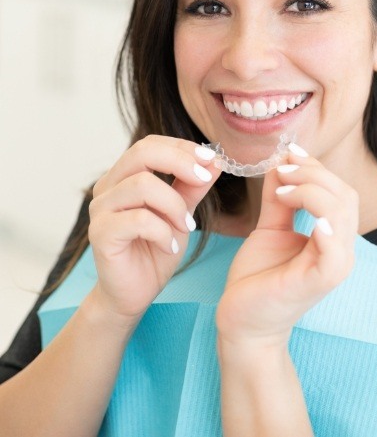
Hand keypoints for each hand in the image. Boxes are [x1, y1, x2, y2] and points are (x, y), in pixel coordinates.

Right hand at [88, 135, 220, 322]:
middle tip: (204, 179)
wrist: (134, 293)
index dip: (182, 147)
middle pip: (142, 153)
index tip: (211, 159)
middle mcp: (108, 186)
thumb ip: (193, 187)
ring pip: (142, 185)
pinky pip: (138, 220)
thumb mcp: (181, 213)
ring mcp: (101, 209)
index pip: (151, 144)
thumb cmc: (155, 250)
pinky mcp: (100, 233)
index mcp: (125, 176)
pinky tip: (171, 247)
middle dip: (180, 162)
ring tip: (187, 227)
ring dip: (174, 205)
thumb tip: (215, 161)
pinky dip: (163, 232)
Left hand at [216, 148, 356, 345]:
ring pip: (341, 212)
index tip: (288, 153)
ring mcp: (335, 266)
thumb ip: (279, 198)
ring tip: (282, 190)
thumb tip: (283, 161)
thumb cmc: (258, 277)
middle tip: (282, 169)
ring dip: (311, 190)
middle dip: (313, 173)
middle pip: (345, 196)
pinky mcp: (321, 280)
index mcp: (333, 237)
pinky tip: (301, 208)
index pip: (339, 191)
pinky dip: (324, 222)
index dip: (316, 167)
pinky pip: (334, 248)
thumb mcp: (270, 227)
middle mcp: (341, 250)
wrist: (242, 320)